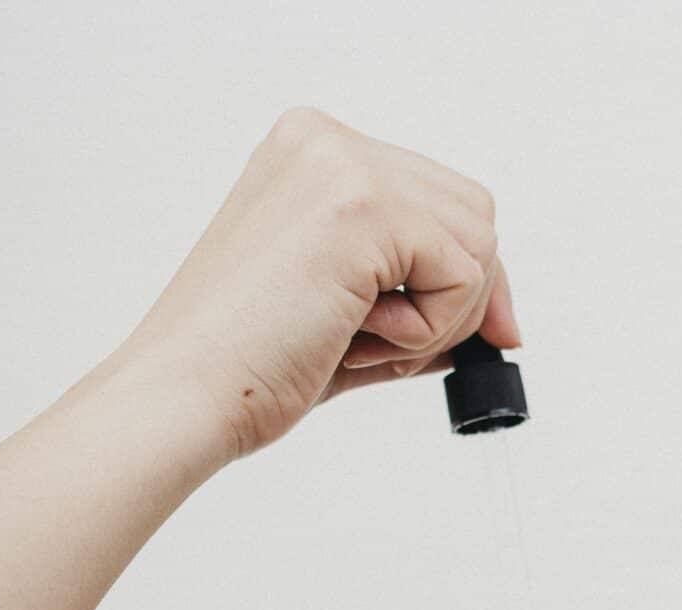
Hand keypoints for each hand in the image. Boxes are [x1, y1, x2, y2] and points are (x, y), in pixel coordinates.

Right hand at [112, 106, 521, 464]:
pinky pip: (462, 274)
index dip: (466, 276)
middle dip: (462, 298)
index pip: (438, 199)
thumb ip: (412, 298)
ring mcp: (343, 166)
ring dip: (442, 319)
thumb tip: (498, 320)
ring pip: (477, 241)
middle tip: (396, 351)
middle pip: (473, 212)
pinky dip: (431, 330)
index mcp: (311, 155)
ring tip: (365, 345)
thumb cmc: (243, 366)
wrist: (183, 394)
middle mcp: (325, 143)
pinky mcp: (364, 208)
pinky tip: (359, 342)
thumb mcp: (342, 314)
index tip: (480, 337)